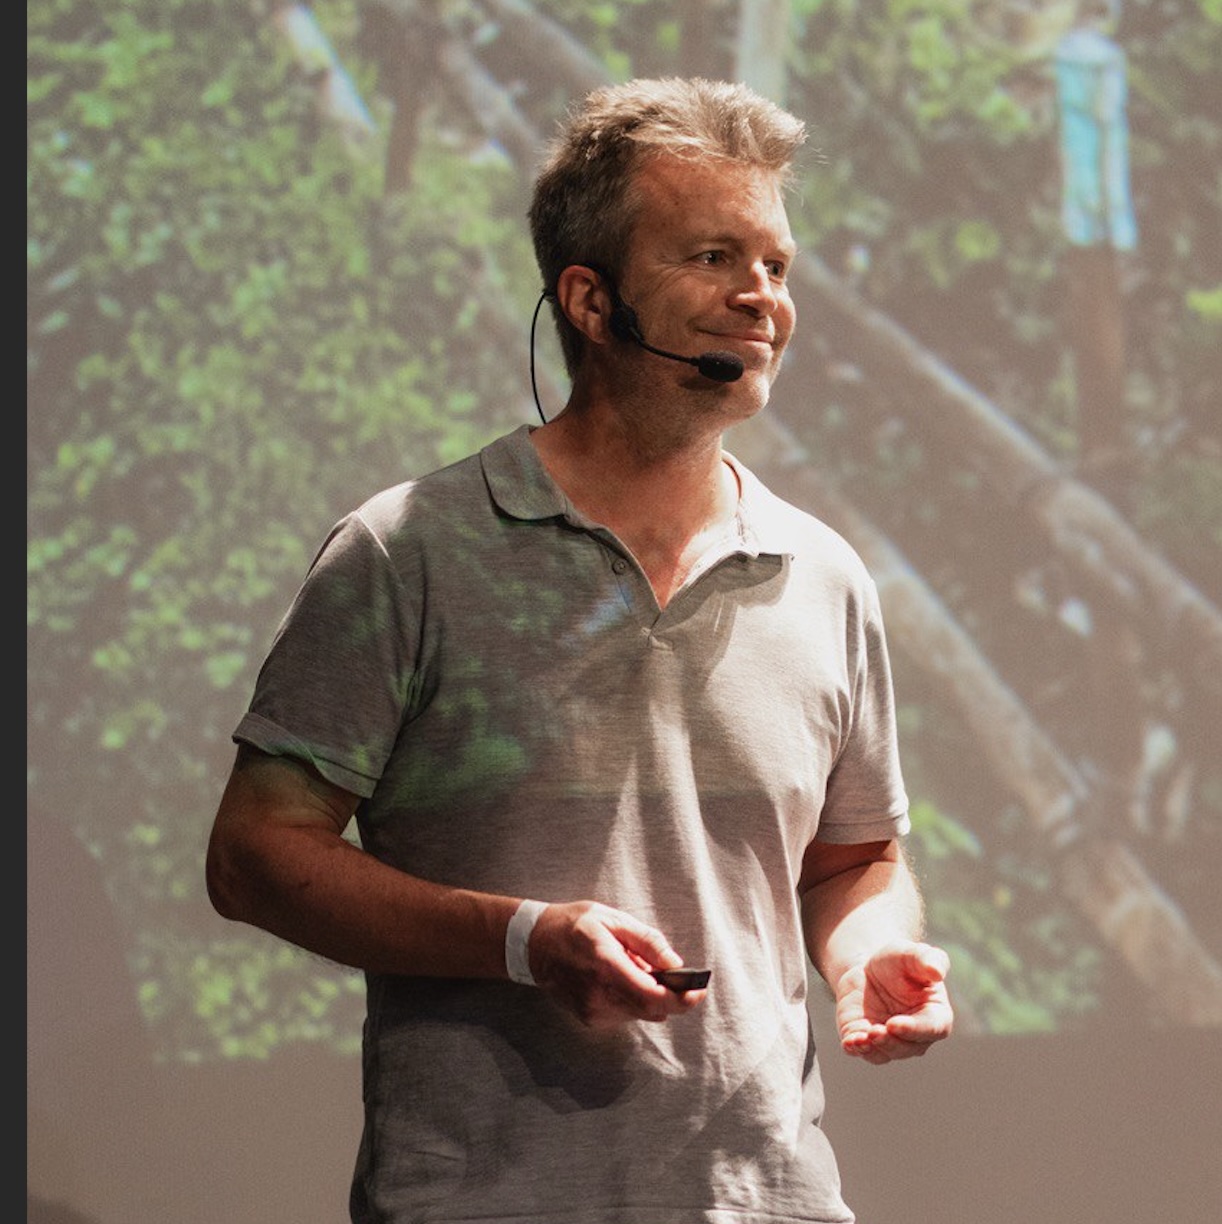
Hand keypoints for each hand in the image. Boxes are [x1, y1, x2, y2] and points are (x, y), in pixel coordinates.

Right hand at [528, 900, 705, 1028]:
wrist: (534, 944)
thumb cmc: (574, 924)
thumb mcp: (612, 919)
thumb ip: (647, 941)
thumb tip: (676, 964)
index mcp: (604, 963)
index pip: (652, 995)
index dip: (681, 997)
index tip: (699, 989)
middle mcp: (597, 993)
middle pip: (651, 1009)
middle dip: (671, 996)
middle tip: (677, 975)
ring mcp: (591, 1010)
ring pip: (640, 1013)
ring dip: (651, 996)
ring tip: (638, 968)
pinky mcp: (589, 1018)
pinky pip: (625, 1014)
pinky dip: (634, 1000)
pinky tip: (623, 979)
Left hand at [834, 940, 952, 1063]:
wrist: (869, 968)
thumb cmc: (898, 962)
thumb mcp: (912, 954)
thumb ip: (928, 959)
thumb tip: (938, 971)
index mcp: (936, 1015)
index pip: (932, 1029)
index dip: (914, 1029)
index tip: (894, 1023)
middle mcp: (917, 1036)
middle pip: (908, 1047)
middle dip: (891, 1042)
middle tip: (875, 1031)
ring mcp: (891, 1042)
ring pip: (885, 1054)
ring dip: (873, 1048)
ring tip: (860, 1038)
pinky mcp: (867, 1042)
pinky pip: (863, 1052)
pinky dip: (856, 1049)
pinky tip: (849, 1042)